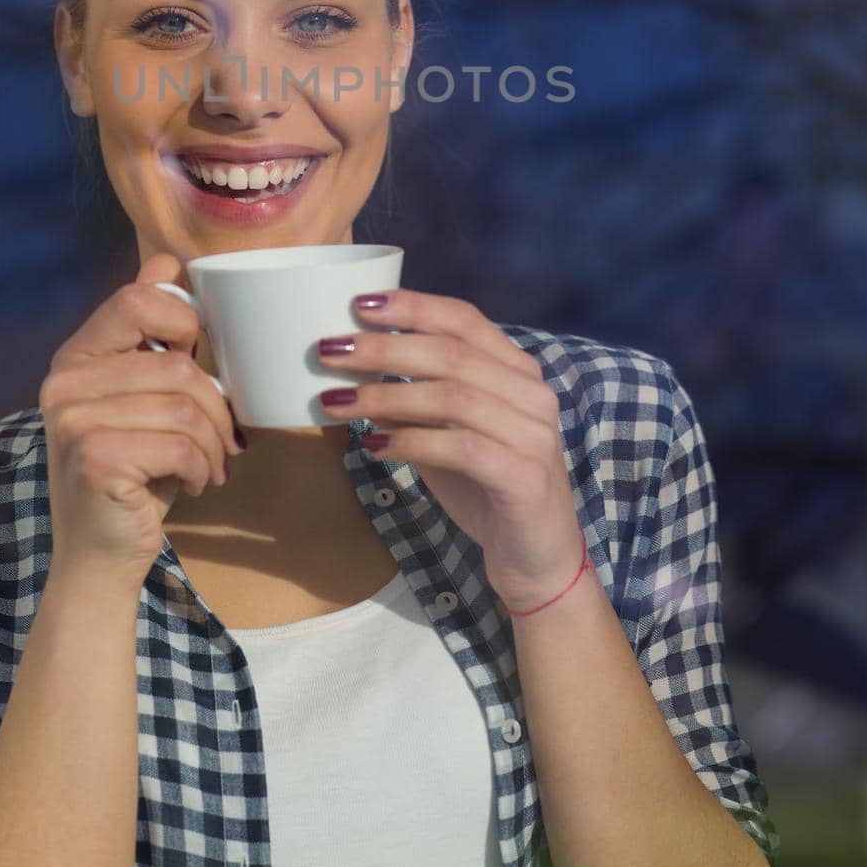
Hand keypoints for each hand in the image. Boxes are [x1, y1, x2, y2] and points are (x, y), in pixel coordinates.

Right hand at [39, 252, 242, 592]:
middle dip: (215, 405)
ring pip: (185, 406)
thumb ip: (149, 332)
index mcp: (76, 356)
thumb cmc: (133, 470)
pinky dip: (201, 468)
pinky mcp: (95, 459)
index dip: (184, 324)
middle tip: (220, 438)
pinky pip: (180, 444)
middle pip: (176, 363)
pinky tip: (192, 483)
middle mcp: (64, 382)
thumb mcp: (142, 395)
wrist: (100, 555)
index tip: (195, 365)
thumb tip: (166, 260)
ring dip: (213, 444)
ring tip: (207, 465)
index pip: (136, 300)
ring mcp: (74, 421)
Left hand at [319, 289, 585, 610]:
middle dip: (383, 347)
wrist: (537, 560)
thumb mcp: (443, 436)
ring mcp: (533, 434)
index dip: (412, 307)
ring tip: (335, 401)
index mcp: (516, 371)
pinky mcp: (525, 477)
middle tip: (329, 351)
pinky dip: (411, 441)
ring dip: (385, 395)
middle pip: (451, 353)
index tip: (358, 305)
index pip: (464, 319)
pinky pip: (460, 447)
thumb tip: (354, 372)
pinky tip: (374, 445)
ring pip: (452, 397)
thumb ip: (412, 403)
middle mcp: (531, 394)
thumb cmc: (486, 489)